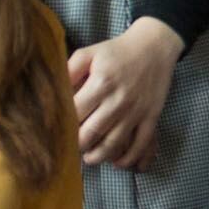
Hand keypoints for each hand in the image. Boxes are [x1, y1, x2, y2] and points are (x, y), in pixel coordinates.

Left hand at [67, 17, 182, 169]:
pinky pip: (140, 145)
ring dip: (98, 156)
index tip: (56, 132)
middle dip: (77, 145)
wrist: (154, 47)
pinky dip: (128, 159)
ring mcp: (136, 112)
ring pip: (113, 144)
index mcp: (101, 83)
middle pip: (91, 133)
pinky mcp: (151, 118)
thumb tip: (54, 91)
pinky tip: (116, 162)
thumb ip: (69, 70)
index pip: (75, 113)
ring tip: (88, 157)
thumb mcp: (89, 53)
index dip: (63, 126)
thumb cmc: (117, 52)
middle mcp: (118, 101)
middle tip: (70, 147)